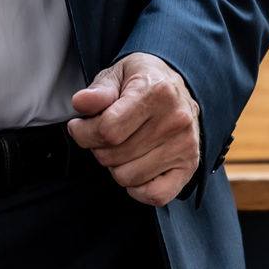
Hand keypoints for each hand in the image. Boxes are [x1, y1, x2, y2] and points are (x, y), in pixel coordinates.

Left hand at [67, 52, 200, 206]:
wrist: (178, 87)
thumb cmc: (144, 80)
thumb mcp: (118, 73)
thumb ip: (99, 90)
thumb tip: (81, 103)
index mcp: (156, 91)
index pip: (108, 129)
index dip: (84, 133)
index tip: (78, 127)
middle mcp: (175, 119)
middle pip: (115, 155)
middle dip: (97, 148)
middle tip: (101, 135)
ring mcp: (185, 146)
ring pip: (129, 177)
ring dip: (115, 166)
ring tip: (119, 147)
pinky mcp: (190, 166)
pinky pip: (156, 196)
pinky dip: (137, 189)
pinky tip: (133, 168)